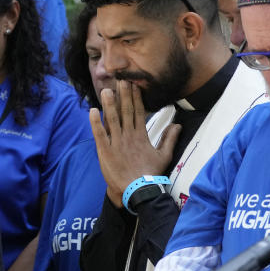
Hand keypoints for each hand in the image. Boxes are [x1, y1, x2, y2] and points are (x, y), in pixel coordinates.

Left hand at [90, 80, 180, 204]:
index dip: (136, 97)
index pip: (139, 112)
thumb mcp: (164, 155)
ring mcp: (116, 142)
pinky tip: (92, 110)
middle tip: (121, 79)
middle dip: (123, 95)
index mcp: (142, 135)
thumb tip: (177, 125)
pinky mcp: (105, 151)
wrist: (138, 191)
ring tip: (106, 90)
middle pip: (126, 111)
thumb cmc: (151, 174)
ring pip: (112, 119)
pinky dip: (95, 122)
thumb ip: (169, 139)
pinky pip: (99, 133)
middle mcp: (129, 136)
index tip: (134, 84)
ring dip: (109, 104)